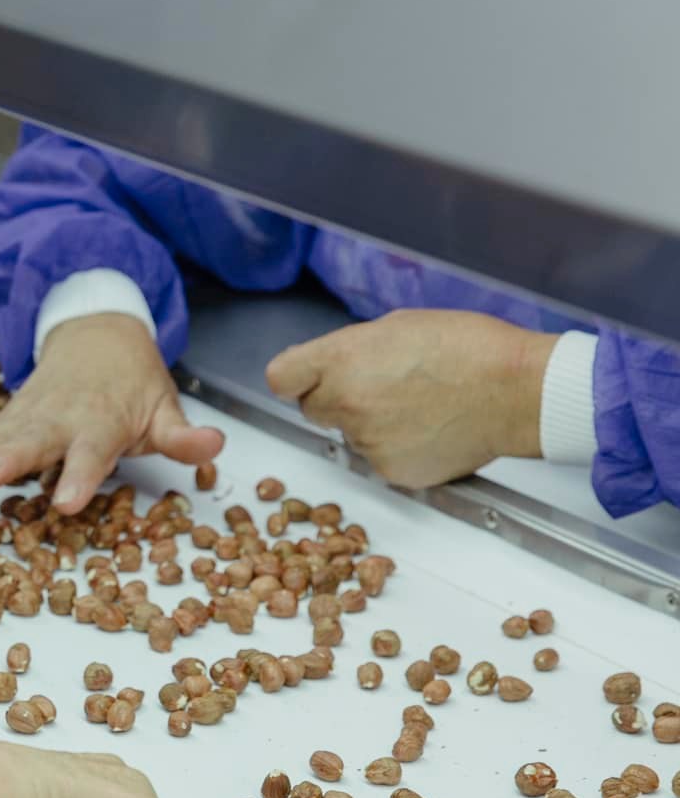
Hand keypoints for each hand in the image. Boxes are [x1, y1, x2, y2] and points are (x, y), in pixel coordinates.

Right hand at [0, 314, 222, 514]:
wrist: (96, 335)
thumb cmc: (133, 385)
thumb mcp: (164, 407)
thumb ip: (184, 435)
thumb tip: (216, 446)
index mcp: (98, 421)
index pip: (90, 451)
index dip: (79, 475)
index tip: (67, 503)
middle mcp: (54, 419)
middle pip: (27, 442)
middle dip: (3, 461)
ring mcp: (21, 419)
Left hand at [266, 310, 552, 487]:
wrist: (516, 390)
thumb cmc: (468, 349)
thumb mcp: (396, 326)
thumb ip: (352, 350)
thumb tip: (332, 366)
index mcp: (340, 360)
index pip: (281, 377)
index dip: (297, 377)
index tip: (308, 377)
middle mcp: (345, 403)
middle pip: (314, 408)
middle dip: (336, 399)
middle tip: (381, 387)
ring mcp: (366, 441)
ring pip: (351, 435)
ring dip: (372, 424)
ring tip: (420, 405)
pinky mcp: (390, 471)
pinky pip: (379, 459)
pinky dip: (397, 448)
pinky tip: (430, 428)